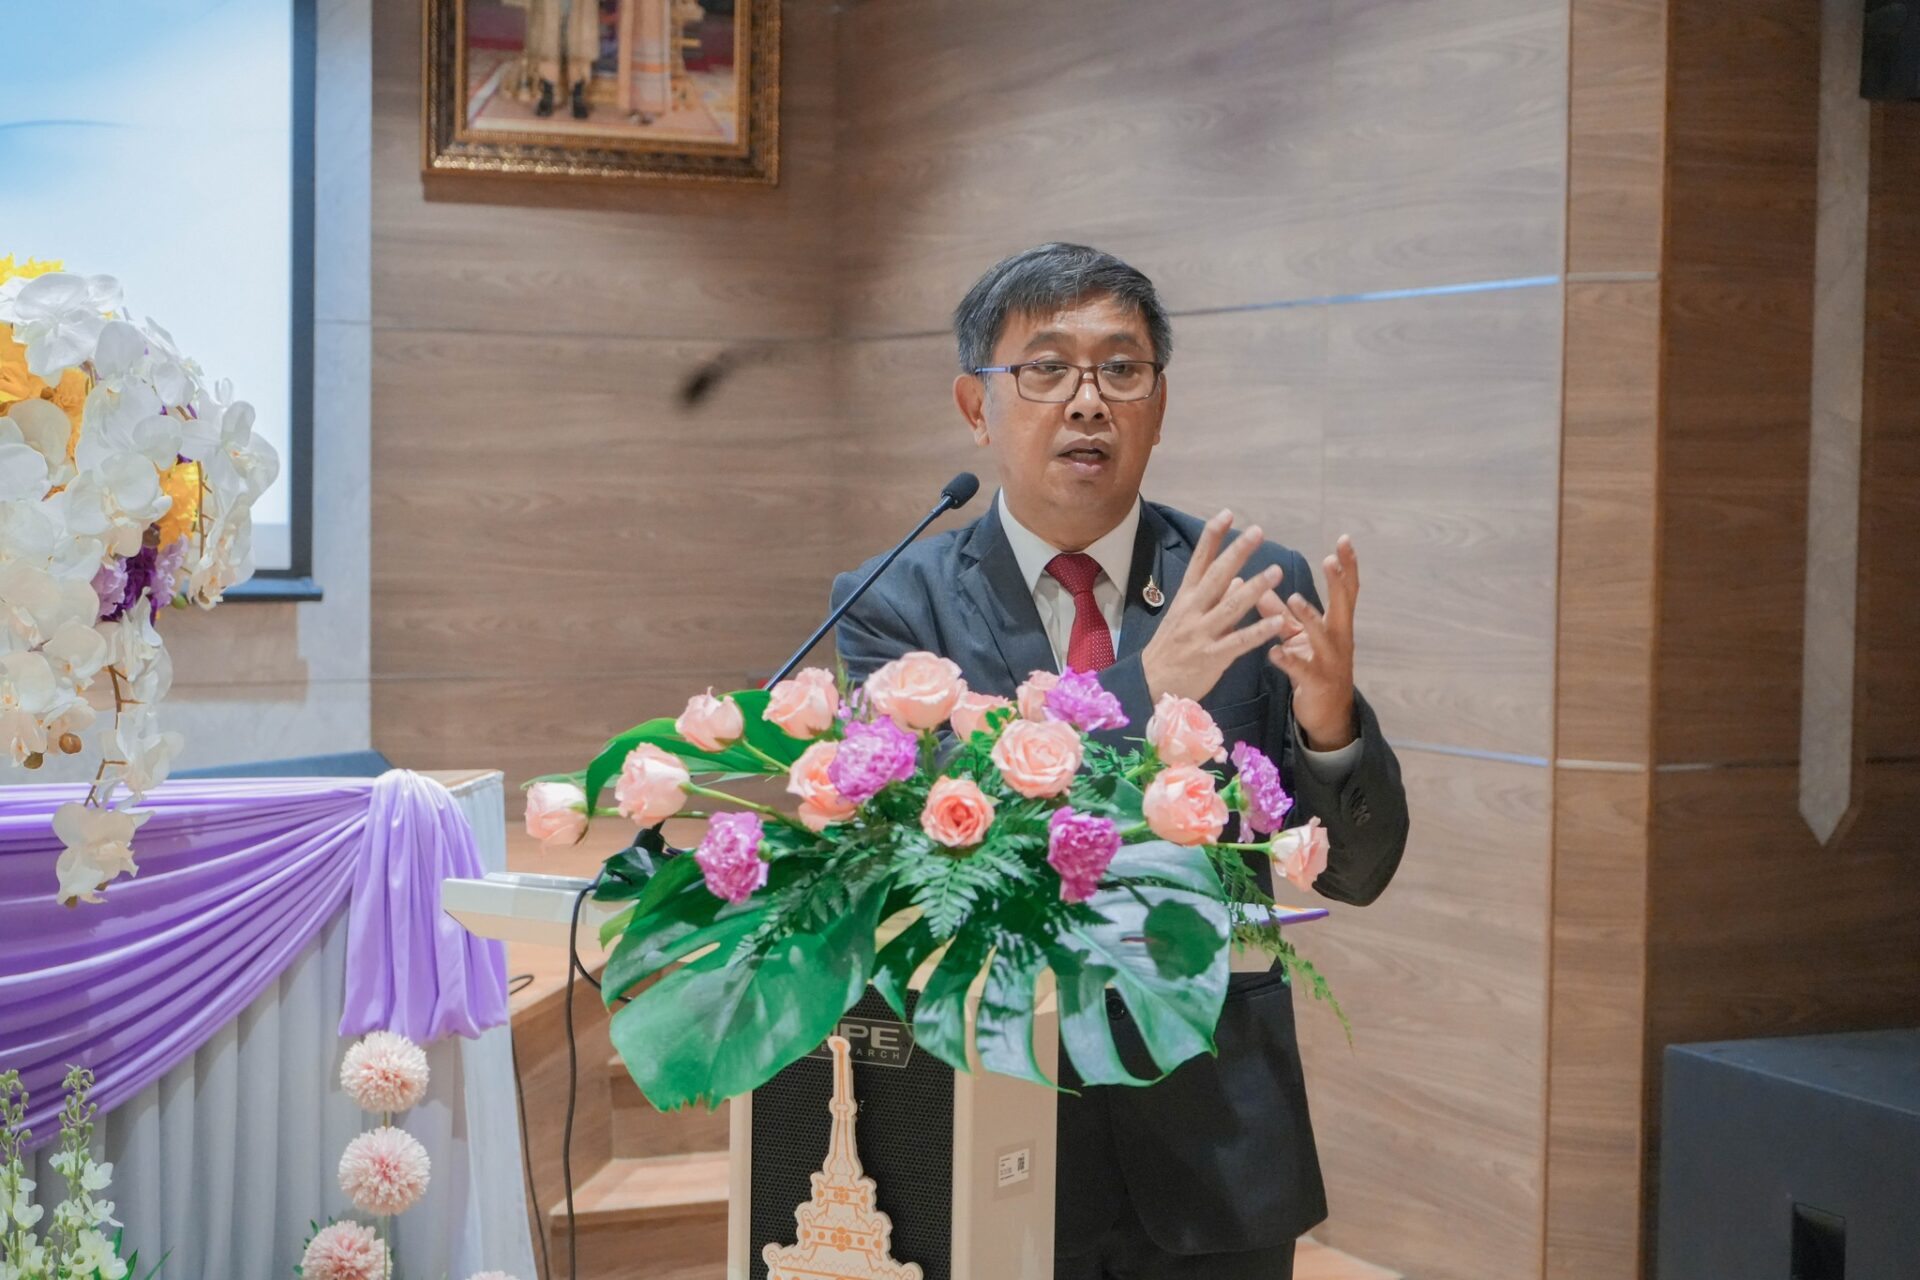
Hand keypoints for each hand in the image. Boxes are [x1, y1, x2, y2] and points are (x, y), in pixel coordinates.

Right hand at [1140, 510, 1294, 704]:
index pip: (1199, 560)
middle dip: (1237, 552)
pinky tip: (1277, 622)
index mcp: (1185, 598)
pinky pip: (1238, 642)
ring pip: (1231, 606)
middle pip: (1217, 576)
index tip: (1227, 513)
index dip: (1213, 537)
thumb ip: (1215, 598)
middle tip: (1257, 531)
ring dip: (1255, 587)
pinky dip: (1258, 631)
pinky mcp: (1212, 657)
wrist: (1149, 684)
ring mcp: (1201, 633)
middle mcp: (1193, 610)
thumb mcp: (1186, 618)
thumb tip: (1239, 578)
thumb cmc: (1170, 649)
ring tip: (1277, 570)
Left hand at [1260, 535, 1358, 749]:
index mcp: (1337, 624)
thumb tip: (1261, 586)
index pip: (1346, 590)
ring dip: (1309, 617)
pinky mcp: (1316, 683)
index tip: (1344, 540)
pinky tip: (1274, 652)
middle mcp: (1339, 639)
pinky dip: (1288, 660)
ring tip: (1294, 599)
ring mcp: (1330, 662)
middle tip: (1330, 560)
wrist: (1328, 714)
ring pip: (1322, 637)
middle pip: (1343, 606)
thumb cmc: (1314, 667)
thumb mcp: (1299, 637)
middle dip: (1338, 583)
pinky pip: (1301, 670)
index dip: (1347, 566)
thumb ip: (1282, 613)